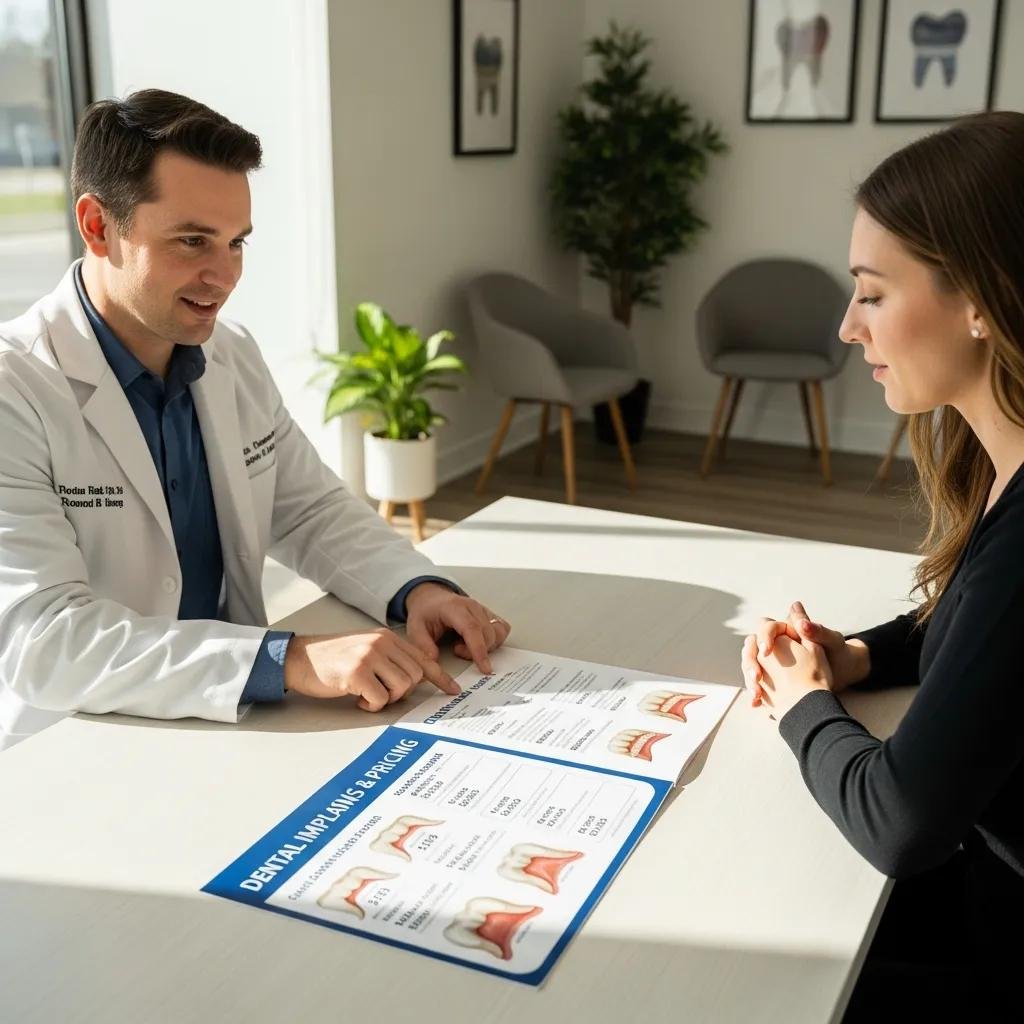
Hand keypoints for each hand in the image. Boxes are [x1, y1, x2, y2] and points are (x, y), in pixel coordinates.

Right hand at [284, 629, 459, 709]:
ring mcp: (369, 656)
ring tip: (367, 695)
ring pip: (401, 687)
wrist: (299, 658)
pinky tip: (357, 698)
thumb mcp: (366, 650)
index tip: (452, 689)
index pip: (422, 657)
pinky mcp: (357, 673)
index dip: (440, 677)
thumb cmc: (332, 659)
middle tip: (381, 692)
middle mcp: (381, 643)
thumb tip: (415, 678)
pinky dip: (371, 705)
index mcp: (386, 637)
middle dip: (402, 692)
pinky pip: (380, 699)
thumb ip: (389, 658)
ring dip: (387, 699)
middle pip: (414, 676)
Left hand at [404, 582, 510, 673]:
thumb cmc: (425, 613)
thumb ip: (423, 645)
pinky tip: (479, 642)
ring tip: (466, 645)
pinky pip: (502, 629)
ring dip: (487, 647)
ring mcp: (483, 609)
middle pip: (487, 634)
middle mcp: (472, 606)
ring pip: (498, 632)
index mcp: (454, 608)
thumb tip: (434, 661)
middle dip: (477, 652)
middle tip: (456, 650)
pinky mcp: (489, 615)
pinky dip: (495, 641)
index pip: (472, 629)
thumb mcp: (415, 629)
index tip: (484, 668)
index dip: (479, 650)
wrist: (431, 599)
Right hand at [740, 601, 869, 705]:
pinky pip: (759, 683)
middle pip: (752, 648)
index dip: (763, 636)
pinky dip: (757, 692)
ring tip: (757, 694)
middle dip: (750, 662)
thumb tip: (796, 607)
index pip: (766, 627)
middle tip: (756, 677)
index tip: (767, 650)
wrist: (844, 675)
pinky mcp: (773, 678)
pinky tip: (757, 703)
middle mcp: (777, 644)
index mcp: (788, 630)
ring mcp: (772, 662)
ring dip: (750, 679)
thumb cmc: (839, 653)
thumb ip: (815, 629)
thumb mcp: (831, 640)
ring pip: (752, 666)